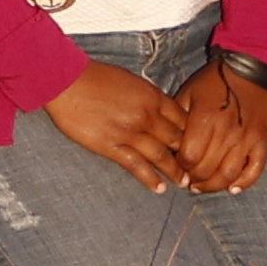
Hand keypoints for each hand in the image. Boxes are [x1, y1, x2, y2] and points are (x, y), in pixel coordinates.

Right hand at [45, 61, 192, 193]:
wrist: (68, 81)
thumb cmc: (96, 77)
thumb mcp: (131, 81)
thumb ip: (148, 96)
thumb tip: (160, 109)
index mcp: (153, 96)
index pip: (183, 119)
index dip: (193, 134)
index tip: (198, 145)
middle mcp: (146, 115)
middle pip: (177, 140)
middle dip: (189, 156)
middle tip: (198, 169)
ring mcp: (130, 132)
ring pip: (161, 156)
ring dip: (175, 171)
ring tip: (185, 182)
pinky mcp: (111, 146)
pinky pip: (136, 166)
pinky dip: (150, 179)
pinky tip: (160, 188)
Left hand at [170, 59, 266, 193]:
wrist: (250, 70)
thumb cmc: (214, 82)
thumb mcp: (189, 93)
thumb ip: (177, 119)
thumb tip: (167, 143)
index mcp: (205, 119)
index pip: (189, 157)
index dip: (180, 166)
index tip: (178, 164)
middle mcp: (226, 132)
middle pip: (206, 170)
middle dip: (194, 178)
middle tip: (189, 179)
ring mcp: (246, 139)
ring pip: (228, 175)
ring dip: (214, 186)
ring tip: (204, 185)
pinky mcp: (262, 141)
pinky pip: (254, 170)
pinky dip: (244, 183)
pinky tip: (232, 188)